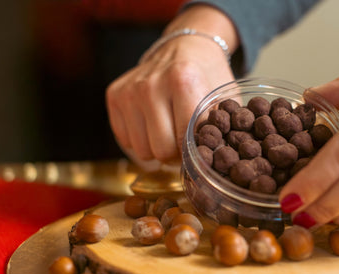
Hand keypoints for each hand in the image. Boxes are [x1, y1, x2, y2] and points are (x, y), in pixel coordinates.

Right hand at [106, 5, 236, 163]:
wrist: (186, 46)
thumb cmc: (207, 77)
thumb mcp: (224, 98)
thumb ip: (220, 128)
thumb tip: (210, 163)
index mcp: (183, 82)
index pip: (183, 141)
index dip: (194, 151)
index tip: (199, 144)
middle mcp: (151, 85)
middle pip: (161, 150)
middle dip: (175, 153)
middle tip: (184, 140)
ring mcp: (129, 90)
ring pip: (142, 150)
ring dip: (157, 148)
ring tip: (169, 130)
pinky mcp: (114, 95)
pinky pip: (126, 141)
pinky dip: (141, 139)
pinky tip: (152, 123)